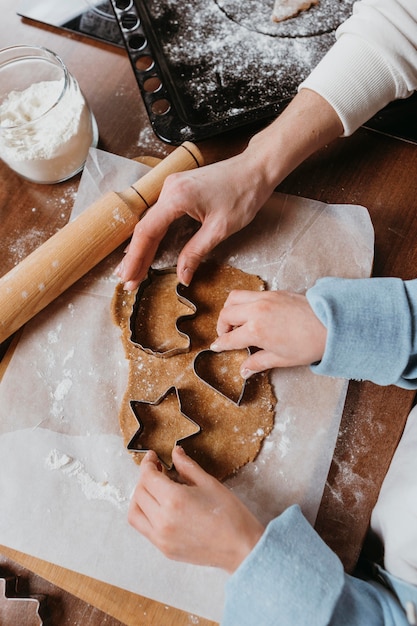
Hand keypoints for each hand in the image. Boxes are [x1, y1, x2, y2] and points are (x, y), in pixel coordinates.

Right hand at [115, 151, 275, 289]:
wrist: (256, 169)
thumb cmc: (243, 193)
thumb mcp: (220, 229)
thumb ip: (196, 252)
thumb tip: (182, 276)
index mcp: (176, 197)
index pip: (147, 232)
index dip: (136, 258)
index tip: (129, 278)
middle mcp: (169, 189)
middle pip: (144, 228)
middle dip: (135, 258)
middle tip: (128, 282)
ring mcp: (172, 187)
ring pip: (150, 222)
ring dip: (141, 248)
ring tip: (132, 271)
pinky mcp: (178, 189)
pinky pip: (159, 216)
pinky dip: (152, 235)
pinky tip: (145, 249)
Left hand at [128, 446, 264, 572]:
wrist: (241, 548)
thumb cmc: (230, 514)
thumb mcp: (209, 483)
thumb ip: (187, 466)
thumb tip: (175, 452)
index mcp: (174, 500)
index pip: (147, 477)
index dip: (148, 463)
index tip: (154, 457)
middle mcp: (162, 520)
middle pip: (139, 492)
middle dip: (145, 477)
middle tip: (157, 470)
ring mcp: (161, 538)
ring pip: (135, 513)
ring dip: (139, 497)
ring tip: (154, 489)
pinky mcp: (164, 549)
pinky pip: (144, 528)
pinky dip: (145, 514)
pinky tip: (159, 507)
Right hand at [211, 289, 325, 376]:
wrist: (332, 324)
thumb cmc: (310, 344)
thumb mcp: (281, 359)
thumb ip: (258, 363)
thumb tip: (244, 371)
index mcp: (256, 330)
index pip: (229, 337)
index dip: (220, 344)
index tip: (216, 346)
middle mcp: (256, 310)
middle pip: (226, 313)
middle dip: (221, 325)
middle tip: (225, 334)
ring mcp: (265, 298)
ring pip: (235, 297)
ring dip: (230, 308)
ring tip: (235, 320)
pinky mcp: (274, 292)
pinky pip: (250, 293)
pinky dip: (245, 302)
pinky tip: (252, 313)